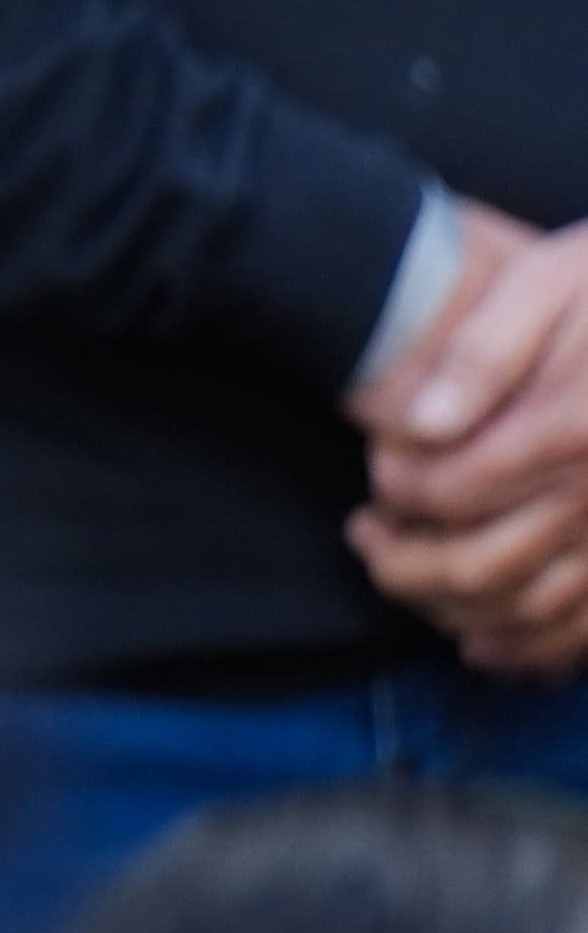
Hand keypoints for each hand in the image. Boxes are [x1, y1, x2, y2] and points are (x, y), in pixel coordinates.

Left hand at [362, 203, 587, 670]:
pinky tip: (478, 644)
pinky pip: (581, 629)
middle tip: (366, 532)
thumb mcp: (550, 283)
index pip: (456, 489)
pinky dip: (527, 650)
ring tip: (403, 570)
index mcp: (574, 428)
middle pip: (481, 566)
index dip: (398, 490)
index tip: (377, 473)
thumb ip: (484, 349)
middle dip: (403, 562)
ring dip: (449, 609)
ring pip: (527, 611)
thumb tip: (423, 423)